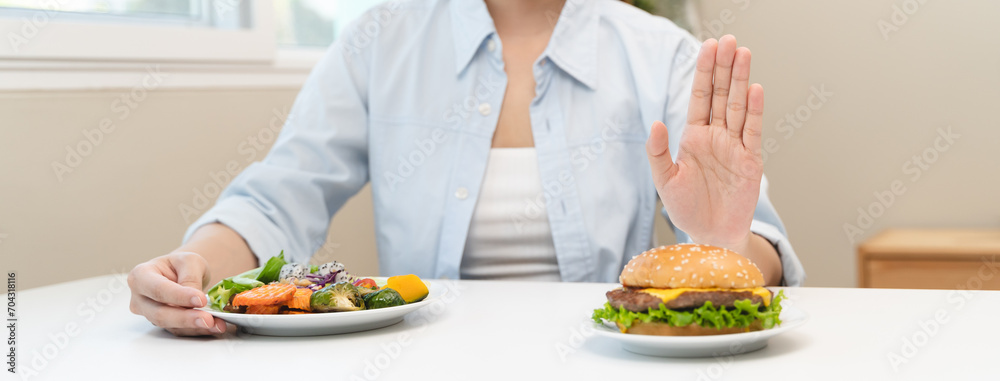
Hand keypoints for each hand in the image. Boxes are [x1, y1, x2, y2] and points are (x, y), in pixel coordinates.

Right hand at [127, 252, 226, 335]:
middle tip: (208, 319)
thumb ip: (190, 278)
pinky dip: (199, 330)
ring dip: (195, 327)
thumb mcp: (189, 261)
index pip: (158, 289)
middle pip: (160, 313)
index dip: (178, 296)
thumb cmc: (180, 265)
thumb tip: (196, 300)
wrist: (182, 274)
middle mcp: (140, 298)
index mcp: (141, 276)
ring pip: (170, 326)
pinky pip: (180, 331)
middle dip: (186, 318)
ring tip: (217, 324)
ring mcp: (150, 314)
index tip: (200, 300)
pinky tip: (215, 326)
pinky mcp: (164, 325)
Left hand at [646, 35, 763, 254]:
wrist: (710, 237)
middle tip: (728, 40)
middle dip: (724, 67)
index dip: (704, 72)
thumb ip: (658, 152)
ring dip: (740, 80)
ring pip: (737, 106)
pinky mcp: (751, 161)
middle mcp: (716, 136)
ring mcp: (735, 146)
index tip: (708, 46)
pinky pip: (752, 132)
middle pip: (720, 94)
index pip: (700, 97)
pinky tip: (754, 89)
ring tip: (743, 53)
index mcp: (694, 137)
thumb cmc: (687, 209)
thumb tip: (656, 123)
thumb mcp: (665, 181)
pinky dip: (753, 111)